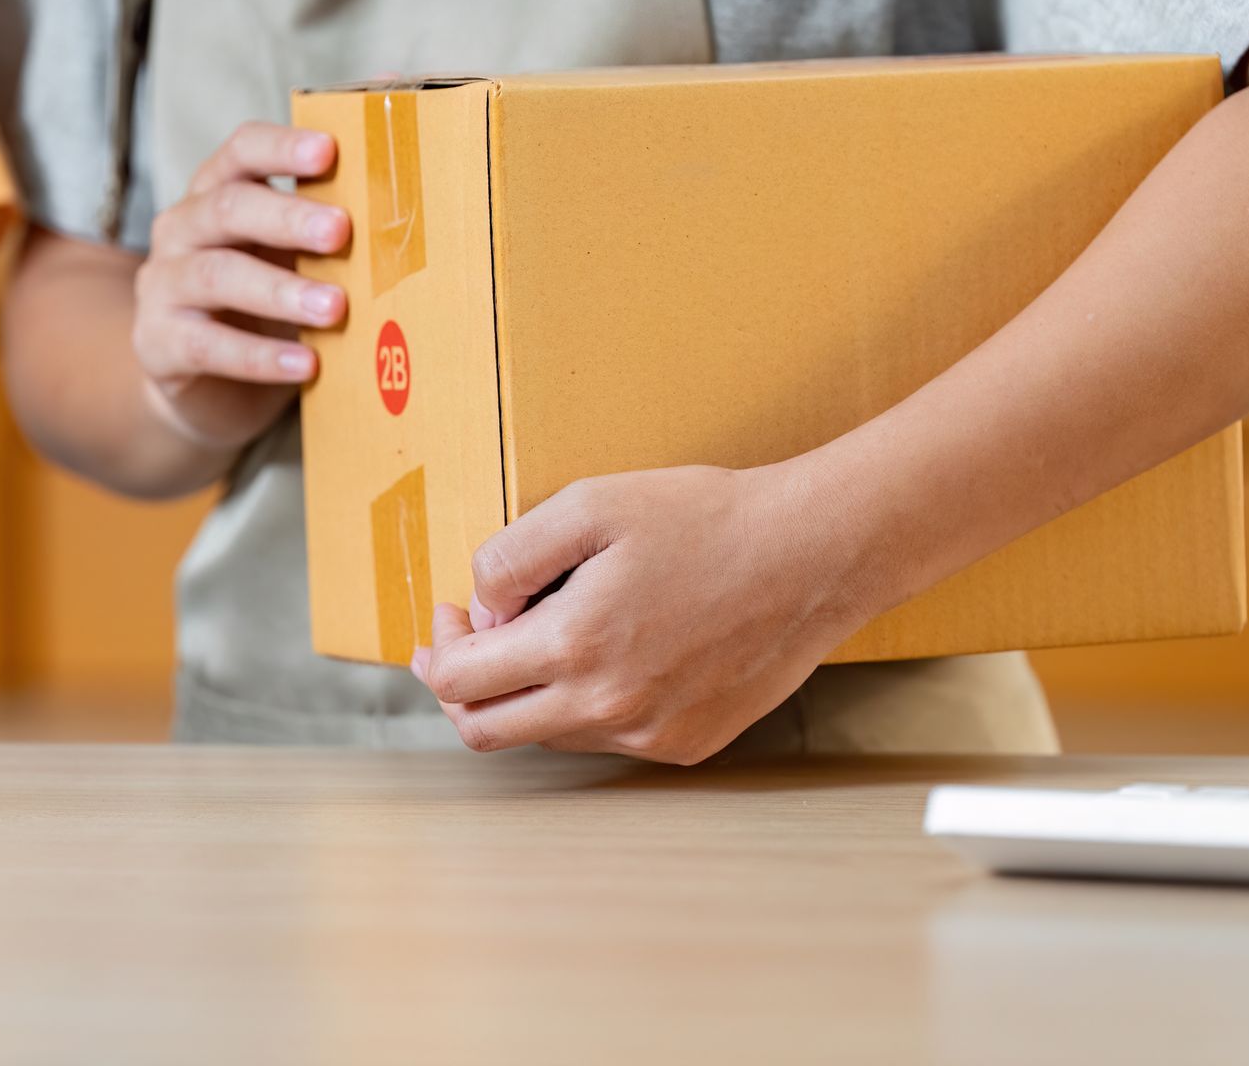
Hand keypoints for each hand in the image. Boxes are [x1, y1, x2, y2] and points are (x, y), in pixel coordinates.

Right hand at [133, 122, 349, 452]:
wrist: (209, 387)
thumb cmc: (268, 305)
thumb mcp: (297, 256)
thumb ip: (336, 209)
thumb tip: (403, 118)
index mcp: (219, 192)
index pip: (242, 151)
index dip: (281, 147)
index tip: (329, 151)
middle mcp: (182, 228)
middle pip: (228, 207)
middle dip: (288, 217)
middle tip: (342, 231)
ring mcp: (163, 285)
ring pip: (215, 275)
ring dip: (279, 290)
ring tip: (335, 308)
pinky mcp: (158, 343)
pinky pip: (207, 345)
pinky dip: (259, 356)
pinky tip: (305, 365)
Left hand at [411, 460, 884, 764]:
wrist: (812, 554)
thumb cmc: (705, 519)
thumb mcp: (588, 505)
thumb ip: (510, 559)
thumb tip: (481, 609)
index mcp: (573, 646)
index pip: (460, 682)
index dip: (436, 649)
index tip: (447, 615)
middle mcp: (607, 709)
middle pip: (486, 731)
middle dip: (458, 687)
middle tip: (460, 644)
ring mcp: (649, 735)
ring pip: (547, 736)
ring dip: (526, 694)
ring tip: (547, 633)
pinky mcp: (686, 744)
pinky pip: (608, 739)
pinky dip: (586, 704)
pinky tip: (610, 653)